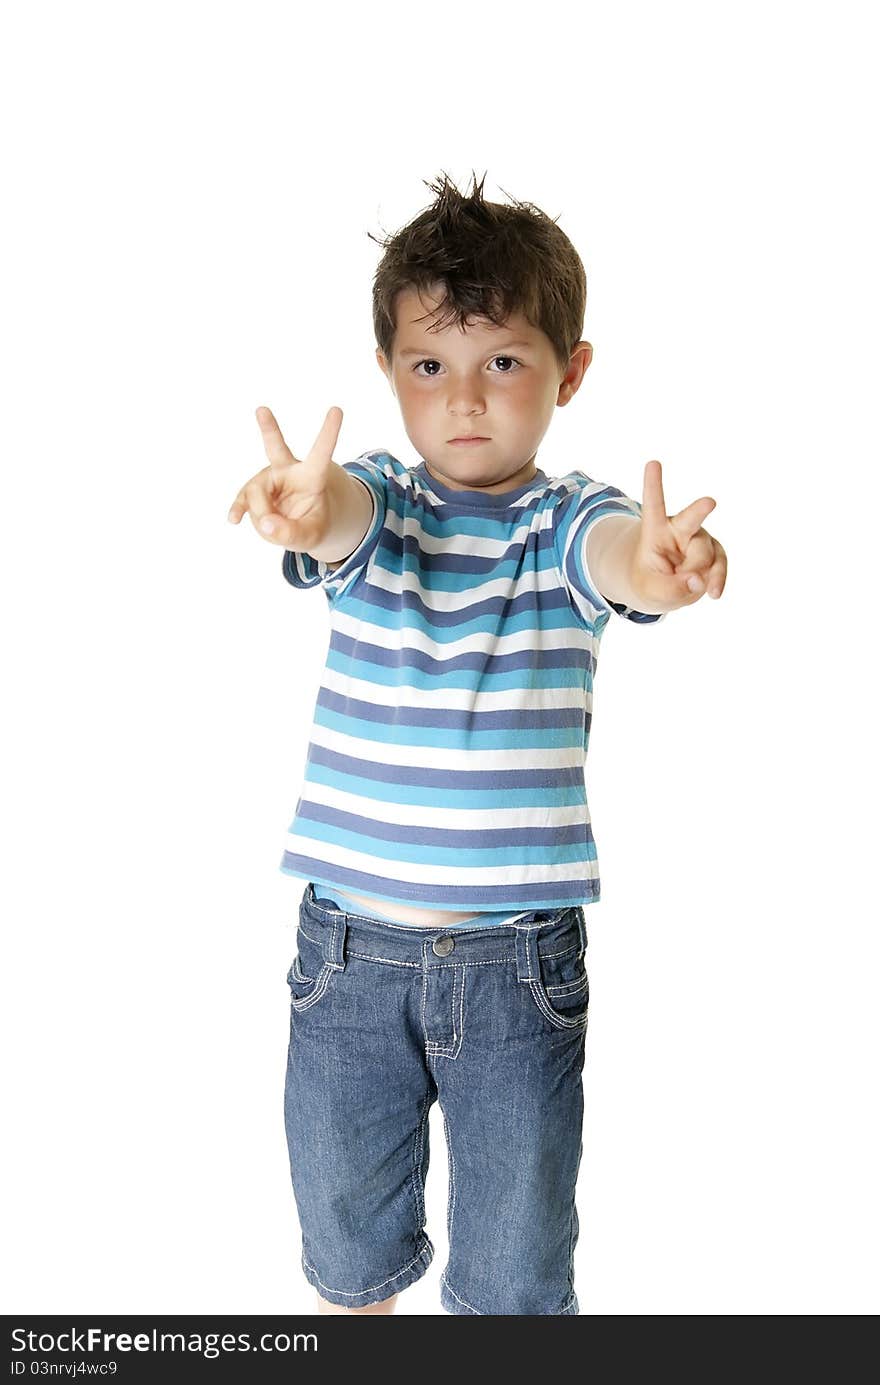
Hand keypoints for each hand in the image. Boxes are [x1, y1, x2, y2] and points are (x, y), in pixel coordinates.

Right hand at [227, 405, 344, 548]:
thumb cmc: (311, 525)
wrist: (299, 527)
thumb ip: (291, 533)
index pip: (321, 453)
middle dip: (269, 428)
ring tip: (273, 528)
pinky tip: (234, 519)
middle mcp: (287, 472)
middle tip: (262, 409)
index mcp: (312, 476)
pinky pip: (243, 500)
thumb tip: (264, 523)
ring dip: (263, 516)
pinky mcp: (253, 491)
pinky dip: (239, 510)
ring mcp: (267, 480)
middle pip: (276, 448)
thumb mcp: (310, 536)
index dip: (329, 433)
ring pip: (257, 495)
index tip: (337, 409)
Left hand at [630, 460, 726, 609]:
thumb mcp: (650, 589)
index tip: (652, 463)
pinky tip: (713, 593)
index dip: (653, 485)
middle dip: (700, 510)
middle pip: (690, 520)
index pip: (654, 505)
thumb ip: (670, 588)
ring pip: (705, 556)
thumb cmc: (651, 582)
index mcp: (655, 529)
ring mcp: (700, 539)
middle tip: (709, 503)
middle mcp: (680, 528)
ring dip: (696, 576)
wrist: (665, 589)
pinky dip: (716, 581)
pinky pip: (719, 567)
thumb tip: (698, 581)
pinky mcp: (715, 553)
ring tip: (685, 585)